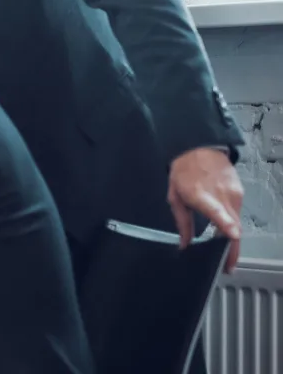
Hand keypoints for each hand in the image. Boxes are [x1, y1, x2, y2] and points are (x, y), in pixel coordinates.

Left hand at [169, 147, 243, 271]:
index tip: (233, 235)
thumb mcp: (175, 197)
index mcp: (201, 196)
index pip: (217, 211)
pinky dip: (232, 223)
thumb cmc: (183, 171)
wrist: (199, 147)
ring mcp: (234, 193)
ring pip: (237, 221)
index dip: (225, 224)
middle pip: (233, 226)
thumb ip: (182, 222)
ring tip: (225, 252)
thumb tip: (184, 244)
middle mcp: (221, 195)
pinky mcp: (240, 192)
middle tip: (228, 267)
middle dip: (232, 249)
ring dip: (232, 237)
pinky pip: (237, 212)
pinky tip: (224, 229)